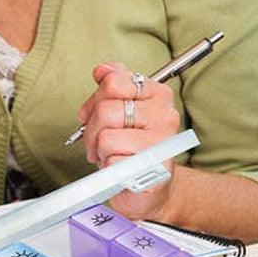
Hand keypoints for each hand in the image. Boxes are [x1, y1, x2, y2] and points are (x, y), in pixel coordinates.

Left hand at [78, 61, 180, 217]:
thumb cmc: (133, 148)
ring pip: (105, 137)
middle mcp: (165, 115)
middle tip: (98, 142)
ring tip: (112, 155)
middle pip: (106, 110)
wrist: (152, 187)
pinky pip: (111, 162)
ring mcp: (162, 143)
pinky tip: (120, 170)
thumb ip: (115, 84)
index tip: (93, 113)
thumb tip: (102, 70)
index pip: (114, 82)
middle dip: (92, 130)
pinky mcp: (153, 170)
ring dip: (100, 151)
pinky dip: (108, 169)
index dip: (95, 100)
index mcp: (159, 94)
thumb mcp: (124, 109)